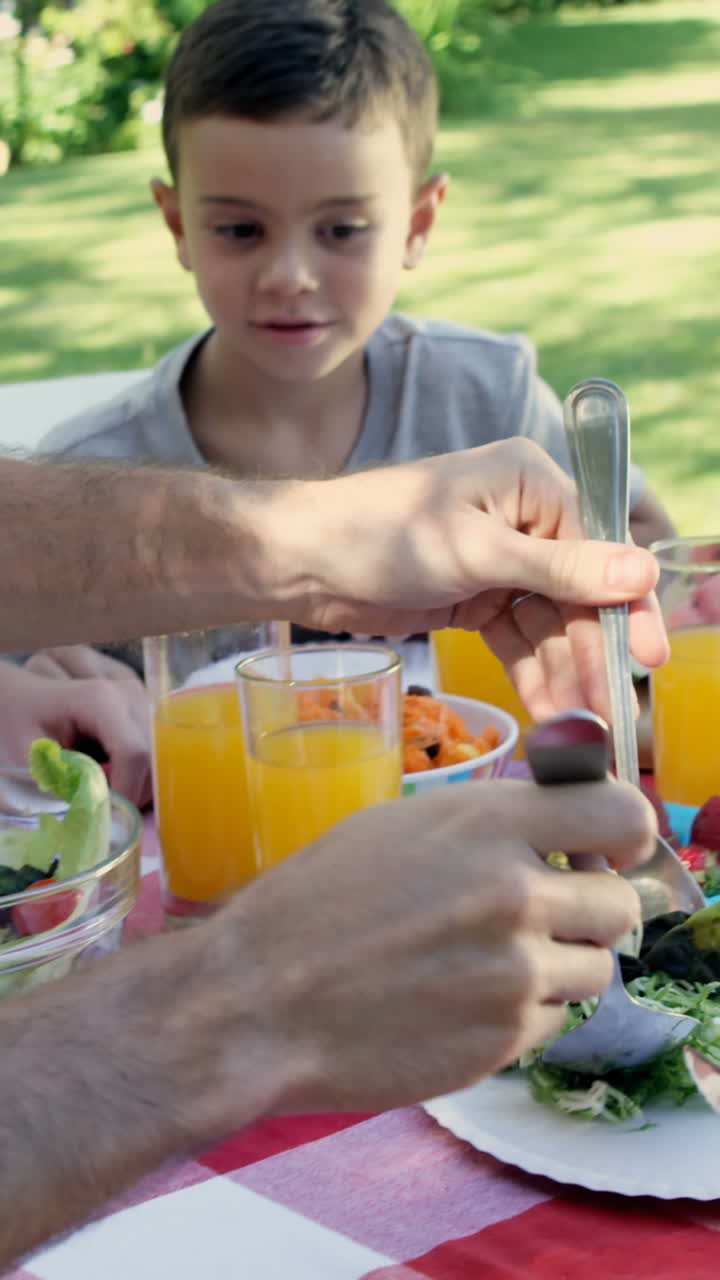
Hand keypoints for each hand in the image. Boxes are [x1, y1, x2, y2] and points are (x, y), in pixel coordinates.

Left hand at [0, 657, 151, 807]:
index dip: (129, 790)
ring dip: (139, 781)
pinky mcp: (145, 708)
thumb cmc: (22, 721)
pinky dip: (139, 771)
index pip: (134, 752)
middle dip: (135, 790)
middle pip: (153, 755)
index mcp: (99, 699)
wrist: (24, 695)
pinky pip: (156, 749)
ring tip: (105, 787)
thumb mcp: (35, 755)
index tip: (112, 818)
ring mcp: (140, 698)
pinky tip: (112, 771)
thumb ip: (69, 780)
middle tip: (106, 808)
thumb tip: (103, 809)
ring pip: (160, 755)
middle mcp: (128, 693)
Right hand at [203, 776, 653, 1116]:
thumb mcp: (400, 826)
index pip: (621, 812)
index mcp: (489, 824)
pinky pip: (553, 1020)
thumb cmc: (314, 904)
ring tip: (490, 963)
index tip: (608, 850)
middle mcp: (516, 895)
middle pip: (620, 904)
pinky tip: (463, 1002)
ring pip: (595, 969)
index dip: (624, 833)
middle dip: (589, 909)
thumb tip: (556, 836)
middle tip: (544, 915)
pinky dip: (523, 1013)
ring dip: (558, 965)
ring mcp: (516, 974)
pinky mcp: (505, 1041)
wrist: (259, 1001)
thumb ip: (489, 825)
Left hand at [278, 440, 667, 722]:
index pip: (600, 547)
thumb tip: (641, 571)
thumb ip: (561, 570)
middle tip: (610, 710)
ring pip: (548, 623)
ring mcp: (500, 560)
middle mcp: (524, 518)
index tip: (648, 657)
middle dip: (590, 652)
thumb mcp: (477, 553)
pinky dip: (529, 671)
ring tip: (579, 724)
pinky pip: (516, 638)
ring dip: (562, 671)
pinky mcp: (475, 596)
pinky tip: (546, 708)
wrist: (301, 563)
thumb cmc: (382, 535)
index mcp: (531, 483)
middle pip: (578, 593)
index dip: (625, 606)